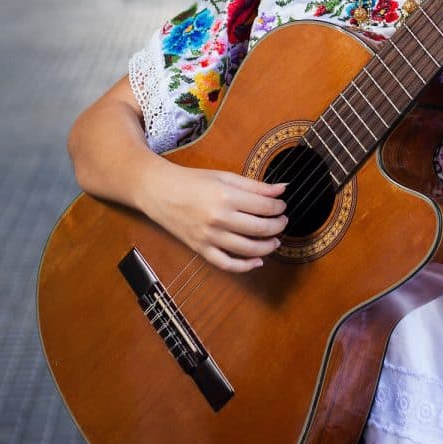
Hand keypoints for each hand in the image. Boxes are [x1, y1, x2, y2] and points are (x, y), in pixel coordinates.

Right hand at [140, 159, 287, 272]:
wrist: (159, 191)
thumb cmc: (193, 181)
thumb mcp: (225, 177)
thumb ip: (255, 185)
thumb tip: (282, 189)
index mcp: (226, 197)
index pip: (264, 207)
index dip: (279, 208)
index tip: (282, 206)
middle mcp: (218, 219)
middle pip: (259, 229)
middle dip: (277, 226)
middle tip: (283, 222)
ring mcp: (209, 237)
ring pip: (247, 249)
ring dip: (267, 246)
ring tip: (275, 240)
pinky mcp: (200, 249)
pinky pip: (226, 264)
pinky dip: (245, 266)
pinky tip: (258, 261)